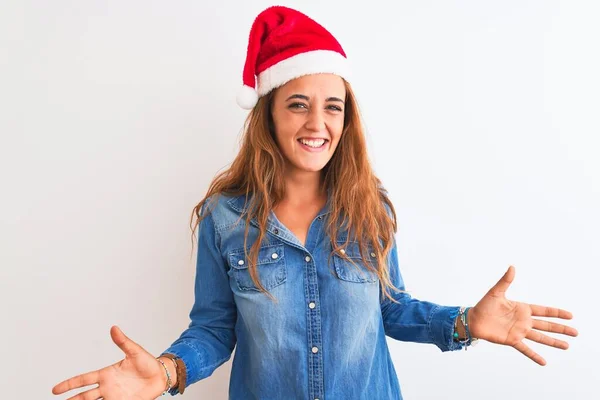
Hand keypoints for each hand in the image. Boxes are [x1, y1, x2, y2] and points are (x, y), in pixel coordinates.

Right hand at [51, 325, 167, 398]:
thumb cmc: (148, 363)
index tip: (55, 390)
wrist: (162, 376)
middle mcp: (108, 387)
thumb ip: (123, 342)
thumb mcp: (135, 351)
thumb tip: (114, 328)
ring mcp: (114, 396)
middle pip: (84, 397)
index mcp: (107, 374)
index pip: (84, 379)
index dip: (69, 384)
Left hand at [468, 265, 577, 365]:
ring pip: (540, 338)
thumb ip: (505, 281)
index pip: (543, 310)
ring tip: (566, 346)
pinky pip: (525, 349)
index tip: (570, 315)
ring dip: (553, 342)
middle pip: (546, 325)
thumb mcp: (496, 292)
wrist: (474, 319)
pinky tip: (544, 362)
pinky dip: (534, 356)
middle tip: (576, 332)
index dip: (557, 313)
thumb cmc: (484, 305)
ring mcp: (519, 331)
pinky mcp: (512, 340)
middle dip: (561, 329)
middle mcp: (523, 321)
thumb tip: (512, 267)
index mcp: (522, 309)